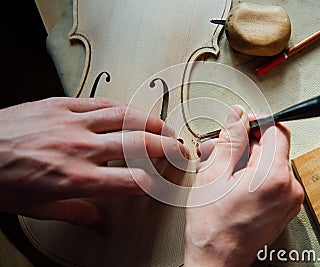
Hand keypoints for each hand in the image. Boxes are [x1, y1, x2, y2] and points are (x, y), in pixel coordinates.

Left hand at [0, 97, 186, 229]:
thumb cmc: (0, 181)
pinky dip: (122, 106)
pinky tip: (131, 110)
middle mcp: (81, 149)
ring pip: (125, 116)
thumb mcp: (40, 207)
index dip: (152, 184)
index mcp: (77, 179)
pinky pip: (101, 101)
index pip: (132, 181)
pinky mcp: (61, 104)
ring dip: (150, 121)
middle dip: (166, 147)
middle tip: (178, 148)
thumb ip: (79, 213)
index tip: (157, 184)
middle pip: (139, 144)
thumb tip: (102, 224)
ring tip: (163, 127)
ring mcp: (73, 123)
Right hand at [185, 106, 303, 266]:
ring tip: (222, 170)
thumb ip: (230, 140)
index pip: (276, 130)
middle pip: (272, 147)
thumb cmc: (213, 226)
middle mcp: (290, 188)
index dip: (256, 122)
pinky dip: (253, 174)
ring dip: (246, 160)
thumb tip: (238, 116)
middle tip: (220, 152)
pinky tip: (232, 181)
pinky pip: (272, 179)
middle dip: (245, 144)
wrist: (218, 259)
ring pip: (270, 162)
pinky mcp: (285, 207)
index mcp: (275, 177)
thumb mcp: (214, 175)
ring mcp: (290, 200)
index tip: (241, 125)